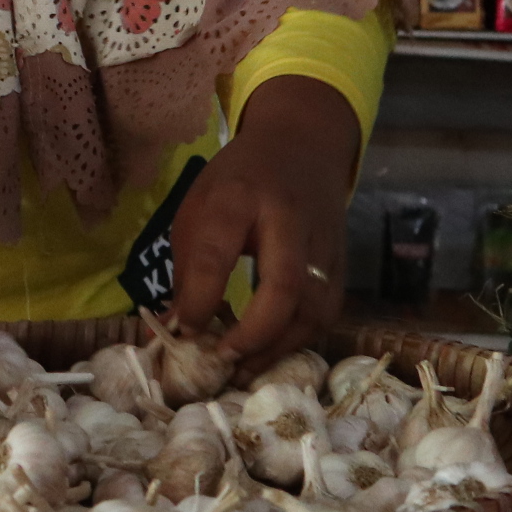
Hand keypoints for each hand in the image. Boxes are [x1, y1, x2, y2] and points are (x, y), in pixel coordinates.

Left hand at [166, 74, 356, 370]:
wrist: (302, 142)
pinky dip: (298, 340)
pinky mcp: (342, 261)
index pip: (217, 255)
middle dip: (253, 333)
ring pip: (314, 307)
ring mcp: (322, 241)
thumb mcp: (198, 208)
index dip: (199, 301)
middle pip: (284, 286)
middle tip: (223, 359)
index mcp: (238, 197)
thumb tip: (168, 334)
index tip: (184, 333)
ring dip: (278, 347)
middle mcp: (287, 218)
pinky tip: (270, 352)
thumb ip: (185, 272)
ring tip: (243, 370)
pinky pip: (327, 312)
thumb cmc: (238, 181)